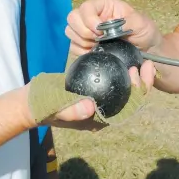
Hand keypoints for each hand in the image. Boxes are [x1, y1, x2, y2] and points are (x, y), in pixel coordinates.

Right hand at [26, 66, 155, 129]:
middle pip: (130, 100)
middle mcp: (103, 113)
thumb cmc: (42, 106)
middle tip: (146, 63)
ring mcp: (100, 102)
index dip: (137, 93)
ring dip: (135, 78)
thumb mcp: (55, 107)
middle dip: (142, 84)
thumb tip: (90, 108)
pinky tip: (124, 58)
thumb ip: (71, 110)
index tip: (137, 73)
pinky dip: (121, 72)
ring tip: (141, 60)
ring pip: (125, 91)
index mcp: (99, 120)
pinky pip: (114, 83)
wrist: (32, 102)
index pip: (125, 109)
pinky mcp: (96, 91)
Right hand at [66, 0, 162, 55]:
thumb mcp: (140, 23)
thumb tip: (106, 29)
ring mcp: (87, 30)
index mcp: (104, 6)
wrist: (147, 49)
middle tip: (98, 40)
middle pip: (72, 18)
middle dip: (83, 31)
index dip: (89, 19)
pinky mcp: (85, 45)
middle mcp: (92, 16)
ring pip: (70, 32)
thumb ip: (125, 22)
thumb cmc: (144, 31)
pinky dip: (81, 51)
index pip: (86, 7)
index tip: (100, 31)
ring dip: (82, 41)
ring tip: (98, 46)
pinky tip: (95, 52)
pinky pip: (73, 47)